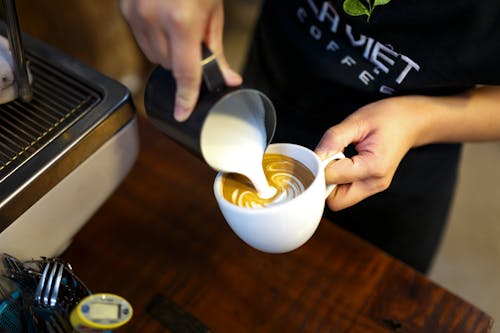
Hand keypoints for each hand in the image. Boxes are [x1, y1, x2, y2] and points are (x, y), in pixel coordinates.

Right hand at [120, 0, 241, 120]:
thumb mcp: (213, 12)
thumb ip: (216, 50)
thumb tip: (227, 79)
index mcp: (181, 21)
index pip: (184, 73)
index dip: (186, 97)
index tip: (182, 114)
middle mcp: (153, 18)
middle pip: (169, 66)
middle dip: (183, 63)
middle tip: (192, 42)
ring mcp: (135, 14)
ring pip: (153, 56)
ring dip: (168, 52)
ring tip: (178, 26)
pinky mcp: (125, 10)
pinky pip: (141, 40)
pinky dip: (154, 38)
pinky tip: (163, 20)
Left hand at [315, 96, 428, 210]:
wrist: (411, 121)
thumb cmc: (389, 118)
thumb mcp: (357, 121)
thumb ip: (333, 139)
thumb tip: (316, 156)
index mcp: (374, 167)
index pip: (332, 178)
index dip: (320, 165)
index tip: (323, 151)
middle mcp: (375, 183)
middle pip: (335, 201)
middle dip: (324, 182)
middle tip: (329, 159)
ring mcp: (374, 187)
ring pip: (339, 200)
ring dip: (331, 182)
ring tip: (340, 158)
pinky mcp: (370, 186)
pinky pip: (345, 193)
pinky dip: (338, 181)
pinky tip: (344, 163)